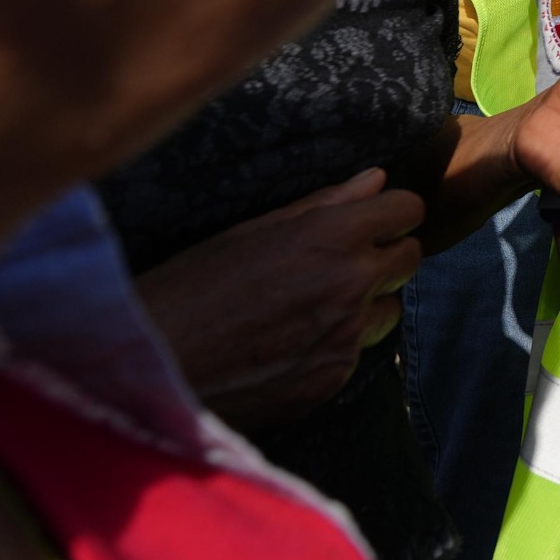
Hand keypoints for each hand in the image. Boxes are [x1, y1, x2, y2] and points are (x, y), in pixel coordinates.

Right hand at [134, 168, 424, 430]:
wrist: (150, 366)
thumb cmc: (188, 286)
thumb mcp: (251, 231)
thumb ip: (325, 204)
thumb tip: (377, 179)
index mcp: (332, 236)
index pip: (408, 210)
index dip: (392, 213)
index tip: (374, 221)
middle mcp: (351, 283)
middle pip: (409, 258)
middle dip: (384, 256)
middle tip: (340, 264)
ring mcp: (347, 336)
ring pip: (388, 310)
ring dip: (364, 305)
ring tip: (307, 309)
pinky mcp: (332, 379)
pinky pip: (355, 354)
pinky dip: (334, 347)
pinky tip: (288, 346)